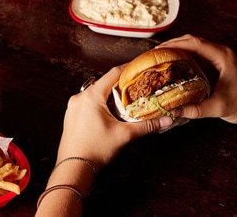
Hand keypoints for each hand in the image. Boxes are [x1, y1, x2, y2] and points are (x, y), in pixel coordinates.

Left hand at [56, 66, 172, 170]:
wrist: (74, 168)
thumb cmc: (96, 150)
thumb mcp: (124, 135)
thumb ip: (146, 126)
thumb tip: (165, 120)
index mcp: (91, 96)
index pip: (113, 74)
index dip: (128, 69)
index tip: (139, 68)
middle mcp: (80, 97)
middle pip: (103, 83)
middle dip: (120, 85)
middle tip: (136, 88)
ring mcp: (73, 107)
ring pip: (95, 94)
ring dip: (109, 96)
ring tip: (124, 102)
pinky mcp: (71, 116)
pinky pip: (87, 103)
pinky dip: (99, 104)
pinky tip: (109, 114)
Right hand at [158, 35, 236, 125]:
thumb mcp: (218, 108)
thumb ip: (195, 109)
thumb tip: (172, 110)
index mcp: (222, 57)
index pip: (195, 44)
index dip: (175, 44)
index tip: (159, 50)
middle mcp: (221, 52)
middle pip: (192, 40)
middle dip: (172, 44)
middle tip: (154, 54)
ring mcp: (219, 55)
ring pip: (193, 44)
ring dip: (176, 47)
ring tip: (159, 56)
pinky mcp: (216, 61)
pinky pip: (197, 52)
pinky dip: (183, 54)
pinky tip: (172, 62)